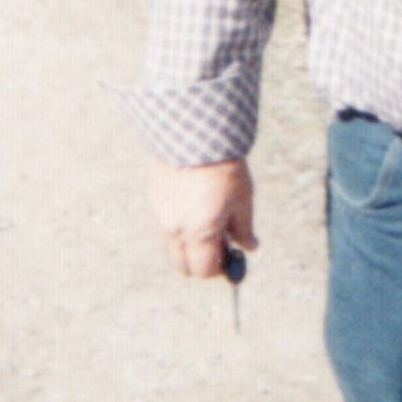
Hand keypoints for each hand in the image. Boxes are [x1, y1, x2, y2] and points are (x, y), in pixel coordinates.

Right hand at [147, 158, 256, 279]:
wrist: (194, 131)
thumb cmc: (224, 167)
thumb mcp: (242, 199)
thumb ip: (243, 229)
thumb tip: (248, 247)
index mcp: (199, 233)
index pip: (203, 270)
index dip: (217, 267)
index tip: (228, 255)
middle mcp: (175, 229)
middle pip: (182, 265)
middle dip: (198, 260)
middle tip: (217, 243)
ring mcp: (160, 214)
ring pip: (171, 245)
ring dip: (187, 243)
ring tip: (206, 216)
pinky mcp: (153, 198)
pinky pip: (164, 223)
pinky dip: (177, 223)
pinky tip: (192, 199)